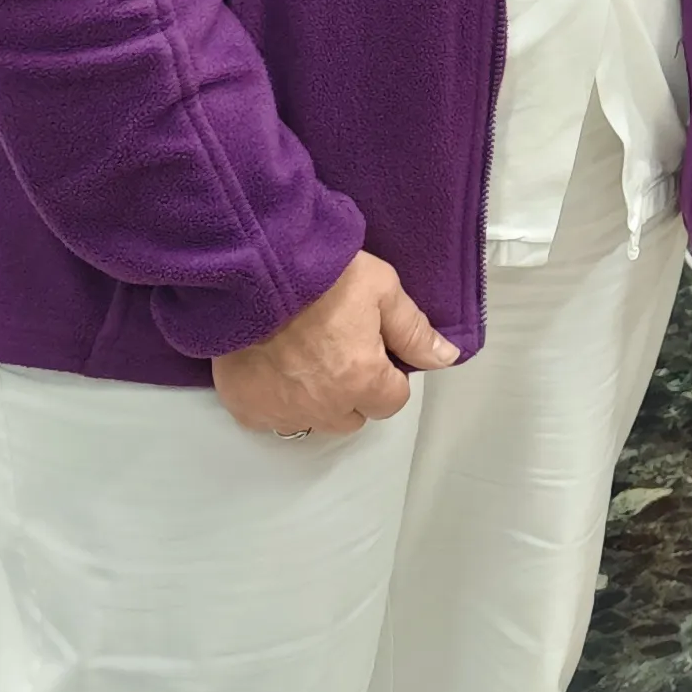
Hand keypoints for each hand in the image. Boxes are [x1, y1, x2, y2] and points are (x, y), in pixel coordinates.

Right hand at [209, 248, 455, 436]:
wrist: (253, 271)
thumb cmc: (324, 276)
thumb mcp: (381, 289)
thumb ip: (414, 331)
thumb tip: (446, 358)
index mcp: (362, 380)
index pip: (392, 401)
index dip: (388, 375)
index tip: (374, 349)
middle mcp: (324, 406)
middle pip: (353, 417)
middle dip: (355, 392)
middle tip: (339, 350)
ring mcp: (281, 411)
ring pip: (313, 421)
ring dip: (317, 401)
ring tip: (305, 358)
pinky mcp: (246, 408)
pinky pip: (272, 418)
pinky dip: (277, 401)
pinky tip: (274, 368)